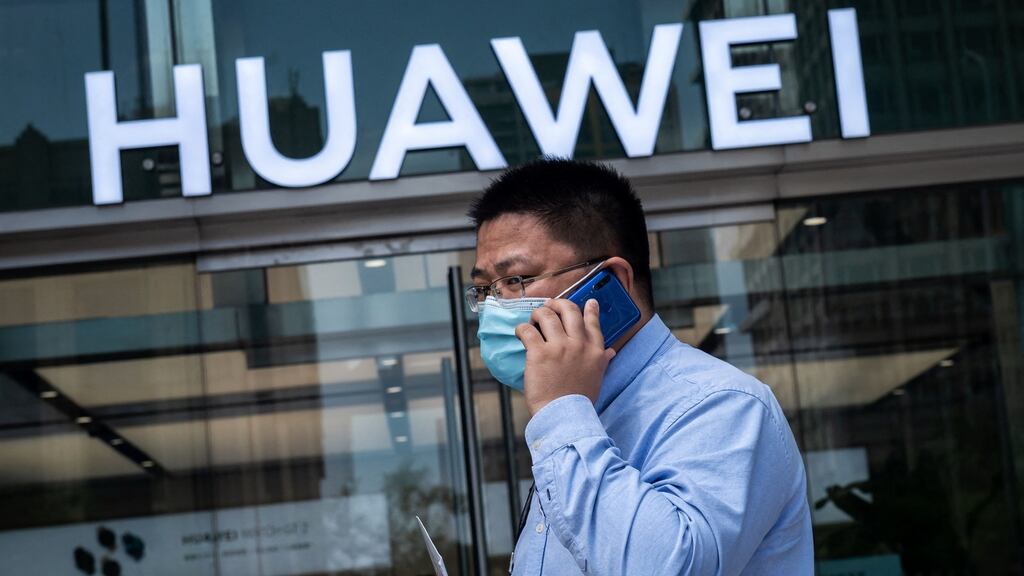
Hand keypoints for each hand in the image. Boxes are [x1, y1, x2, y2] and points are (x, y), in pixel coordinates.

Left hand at [515, 298, 615, 415]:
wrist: (564, 415)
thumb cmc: (579, 401)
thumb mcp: (597, 378)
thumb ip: (602, 361)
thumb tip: (610, 351)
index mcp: (595, 351)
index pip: (593, 323)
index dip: (590, 310)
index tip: (589, 302)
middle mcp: (579, 345)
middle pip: (570, 311)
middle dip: (558, 304)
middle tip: (550, 307)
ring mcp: (559, 347)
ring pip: (548, 316)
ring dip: (539, 314)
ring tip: (533, 320)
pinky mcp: (539, 353)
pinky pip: (528, 331)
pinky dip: (522, 329)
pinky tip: (520, 333)